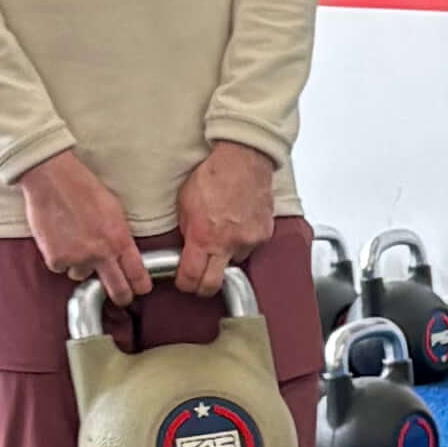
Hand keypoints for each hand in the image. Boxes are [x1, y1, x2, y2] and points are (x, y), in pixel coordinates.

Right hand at [17, 145, 151, 300]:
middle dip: (121, 296)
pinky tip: (58, 238)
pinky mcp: (55, 259)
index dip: (141, 286)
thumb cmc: (83, 188)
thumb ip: (119, 235)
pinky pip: (60, 267)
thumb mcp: (114, 210)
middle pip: (118, 290)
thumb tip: (123, 253)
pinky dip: (59, 257)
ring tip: (74, 242)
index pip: (137, 274)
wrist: (52, 179)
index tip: (140, 289)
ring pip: (82, 275)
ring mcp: (77, 258)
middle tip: (121, 297)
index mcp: (119, 240)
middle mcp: (101, 254)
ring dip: (80, 266)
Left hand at [169, 140, 281, 293]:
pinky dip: (243, 241)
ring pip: (234, 263)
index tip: (184, 282)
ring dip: (226, 256)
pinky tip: (238, 225)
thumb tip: (187, 246)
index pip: (192, 277)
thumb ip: (186, 230)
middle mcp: (228, 244)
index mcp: (204, 238)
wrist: (244, 160)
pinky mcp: (264, 235)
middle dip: (203, 286)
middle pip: (214, 284)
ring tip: (223, 236)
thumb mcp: (185, 203)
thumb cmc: (214, 175)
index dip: (184, 284)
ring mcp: (249, 241)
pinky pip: (250, 247)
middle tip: (199, 280)